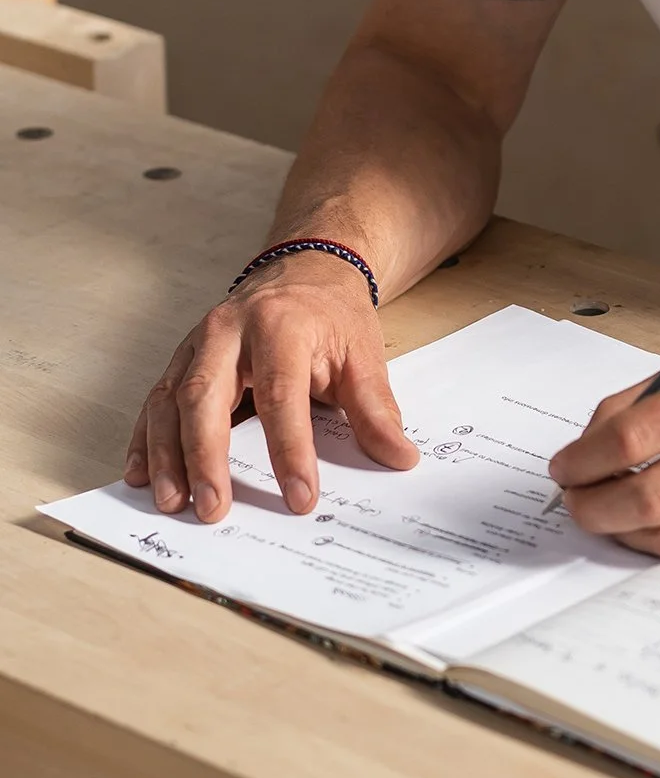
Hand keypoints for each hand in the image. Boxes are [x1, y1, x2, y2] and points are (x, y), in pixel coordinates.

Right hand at [126, 252, 418, 523]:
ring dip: (166, 456)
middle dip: (206, 458)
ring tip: (172, 503)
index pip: (281, 395)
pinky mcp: (180, 359)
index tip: (300, 498)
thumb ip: (376, 410)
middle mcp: (227, 330)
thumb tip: (399, 458)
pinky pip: (154, 401)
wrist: (304, 268)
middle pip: (205, 396)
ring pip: (169, 400)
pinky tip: (140, 475)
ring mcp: (196, 344)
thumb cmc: (331, 314)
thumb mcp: (363, 355)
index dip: (290, 451)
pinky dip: (145, 440)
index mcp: (280, 325)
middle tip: (213, 509)